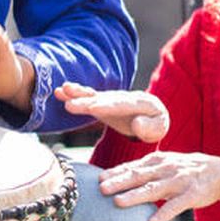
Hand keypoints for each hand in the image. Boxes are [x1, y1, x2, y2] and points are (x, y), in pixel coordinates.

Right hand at [55, 81, 170, 141]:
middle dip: (87, 101)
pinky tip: (60, 92)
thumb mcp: (159, 130)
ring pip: (94, 96)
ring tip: (63, 90)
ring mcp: (112, 98)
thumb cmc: (154, 126)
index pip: (122, 105)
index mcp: (142, 103)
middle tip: (70, 104)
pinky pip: (88, 98)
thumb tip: (136, 123)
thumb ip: (151, 128)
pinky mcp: (102, 102)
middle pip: (104, 99)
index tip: (93, 108)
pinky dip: (75, 95)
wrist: (149, 118)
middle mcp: (124, 96)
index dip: (108, 106)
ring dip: (78, 93)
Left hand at [98, 151, 219, 220]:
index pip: (132, 167)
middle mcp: (166, 169)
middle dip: (119, 182)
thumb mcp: (163, 163)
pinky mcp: (192, 195)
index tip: (97, 178)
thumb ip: (141, 169)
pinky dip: (164, 213)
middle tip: (101, 189)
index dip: (115, 172)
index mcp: (157, 161)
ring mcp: (179, 182)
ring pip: (154, 190)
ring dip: (135, 196)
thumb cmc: (183, 169)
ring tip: (118, 202)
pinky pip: (176, 205)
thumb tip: (112, 175)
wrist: (218, 172)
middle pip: (139, 176)